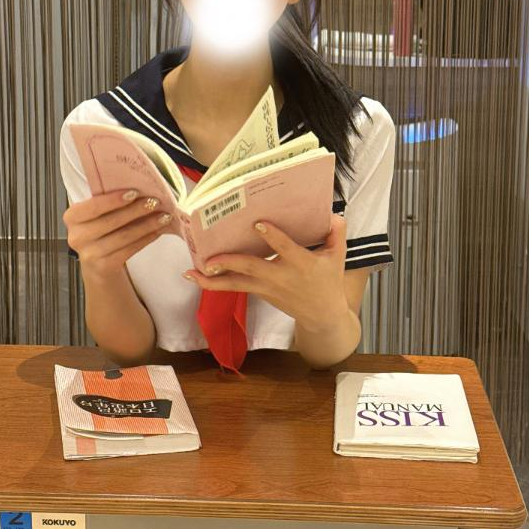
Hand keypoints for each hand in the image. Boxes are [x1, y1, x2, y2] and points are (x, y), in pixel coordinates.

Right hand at [63, 189, 172, 274]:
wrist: (98, 265)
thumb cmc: (100, 233)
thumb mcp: (97, 216)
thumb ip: (107, 201)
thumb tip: (138, 187)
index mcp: (72, 217)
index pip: (93, 206)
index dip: (114, 200)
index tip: (135, 192)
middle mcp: (77, 236)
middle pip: (111, 221)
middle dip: (136, 210)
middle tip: (156, 201)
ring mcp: (89, 254)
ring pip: (124, 236)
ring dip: (147, 224)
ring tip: (164, 216)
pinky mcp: (104, 267)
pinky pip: (130, 249)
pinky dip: (147, 238)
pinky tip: (159, 230)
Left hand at [182, 213, 350, 332]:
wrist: (322, 315)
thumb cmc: (329, 280)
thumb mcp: (338, 256)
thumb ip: (336, 233)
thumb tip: (332, 213)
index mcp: (301, 263)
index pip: (285, 249)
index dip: (272, 237)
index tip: (258, 224)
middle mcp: (280, 276)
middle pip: (252, 268)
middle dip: (231, 262)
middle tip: (211, 258)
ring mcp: (267, 287)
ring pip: (236, 283)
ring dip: (212, 279)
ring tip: (191, 273)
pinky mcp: (258, 292)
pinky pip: (234, 287)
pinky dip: (214, 283)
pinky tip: (195, 276)